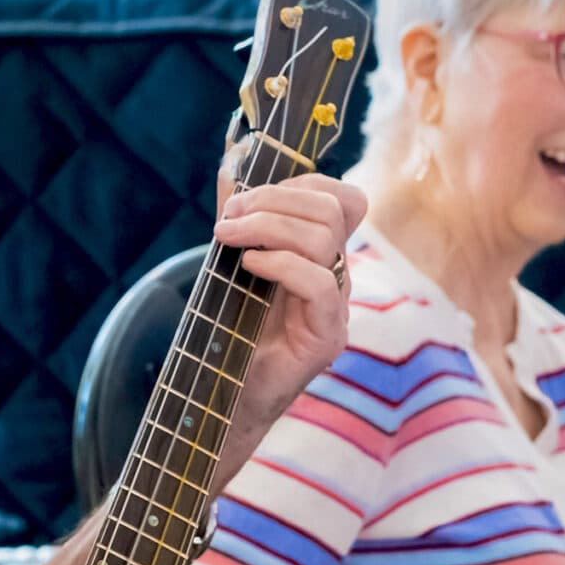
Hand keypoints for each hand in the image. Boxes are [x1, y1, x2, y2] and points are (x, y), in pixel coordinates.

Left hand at [214, 173, 366, 443]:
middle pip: (332, 210)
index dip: (301, 185)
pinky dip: (281, 264)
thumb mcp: (231, 263)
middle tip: (229, 218)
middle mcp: (338, 278)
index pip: (343, 200)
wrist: (222, 399)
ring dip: (268, 227)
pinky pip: (319, 283)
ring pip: (324, 239)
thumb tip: (232, 166)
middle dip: (274, 200)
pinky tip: (249, 267)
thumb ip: (240, 218)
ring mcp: (337, 308)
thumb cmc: (229, 333)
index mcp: (323, 256)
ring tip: (228, 239)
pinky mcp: (326, 337)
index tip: (249, 198)